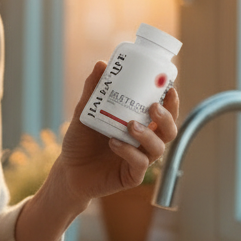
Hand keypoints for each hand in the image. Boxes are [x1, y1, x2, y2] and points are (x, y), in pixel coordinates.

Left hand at [59, 61, 179, 204]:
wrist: (68, 170)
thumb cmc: (81, 141)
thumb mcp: (85, 112)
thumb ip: (93, 90)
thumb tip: (102, 64)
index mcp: (140, 124)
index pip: (164, 113)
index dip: (172, 102)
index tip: (169, 88)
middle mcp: (144, 142)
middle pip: (169, 130)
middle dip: (166, 117)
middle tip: (153, 106)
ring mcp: (140, 160)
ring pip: (158, 148)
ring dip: (147, 135)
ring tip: (130, 125)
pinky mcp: (131, 176)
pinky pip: (139, 164)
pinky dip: (129, 152)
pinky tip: (114, 143)